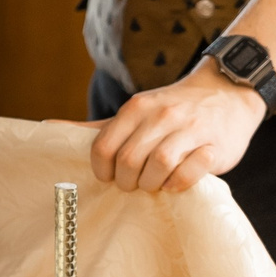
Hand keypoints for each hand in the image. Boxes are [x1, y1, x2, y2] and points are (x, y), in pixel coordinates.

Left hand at [84, 68, 267, 192]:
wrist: (228, 92)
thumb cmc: (173, 110)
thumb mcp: (136, 112)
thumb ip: (98, 127)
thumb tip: (48, 127)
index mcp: (137, 108)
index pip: (104, 147)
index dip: (102, 170)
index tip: (110, 176)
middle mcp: (161, 115)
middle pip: (129, 161)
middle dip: (127, 181)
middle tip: (134, 183)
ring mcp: (190, 129)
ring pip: (158, 166)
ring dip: (151, 184)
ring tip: (154, 184)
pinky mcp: (215, 147)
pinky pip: (188, 174)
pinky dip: (178, 184)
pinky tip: (176, 181)